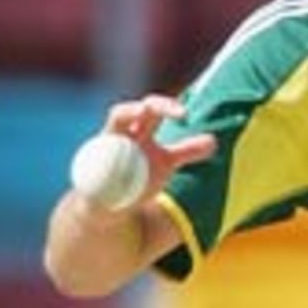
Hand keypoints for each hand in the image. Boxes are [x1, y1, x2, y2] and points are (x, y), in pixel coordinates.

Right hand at [101, 94, 216, 202]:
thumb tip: (213, 140)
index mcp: (138, 129)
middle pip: (132, 109)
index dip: (167, 107)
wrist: (110, 201)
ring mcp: (105, 149)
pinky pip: (100, 160)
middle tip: (179, 112)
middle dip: (153, 107)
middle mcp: (121, 134)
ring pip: (112, 125)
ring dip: (126, 115)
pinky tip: (121, 163)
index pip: (152, 109)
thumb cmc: (137, 174)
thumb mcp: (165, 162)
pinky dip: (111, 159)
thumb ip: (187, 150)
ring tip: (141, 111)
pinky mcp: (93, 170)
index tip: (185, 114)